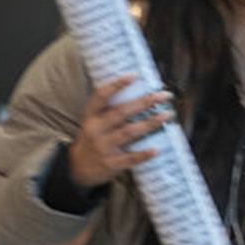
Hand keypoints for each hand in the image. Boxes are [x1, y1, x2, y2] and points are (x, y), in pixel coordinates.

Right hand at [67, 75, 173, 189]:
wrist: (78, 168)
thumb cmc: (94, 138)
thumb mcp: (95, 122)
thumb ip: (112, 109)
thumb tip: (143, 92)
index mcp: (92, 116)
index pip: (101, 97)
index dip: (116, 85)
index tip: (134, 75)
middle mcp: (96, 130)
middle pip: (121, 112)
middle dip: (144, 102)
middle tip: (164, 95)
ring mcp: (103, 147)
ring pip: (129, 132)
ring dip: (150, 123)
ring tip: (167, 114)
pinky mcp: (110, 163)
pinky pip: (130, 158)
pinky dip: (143, 154)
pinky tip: (156, 149)